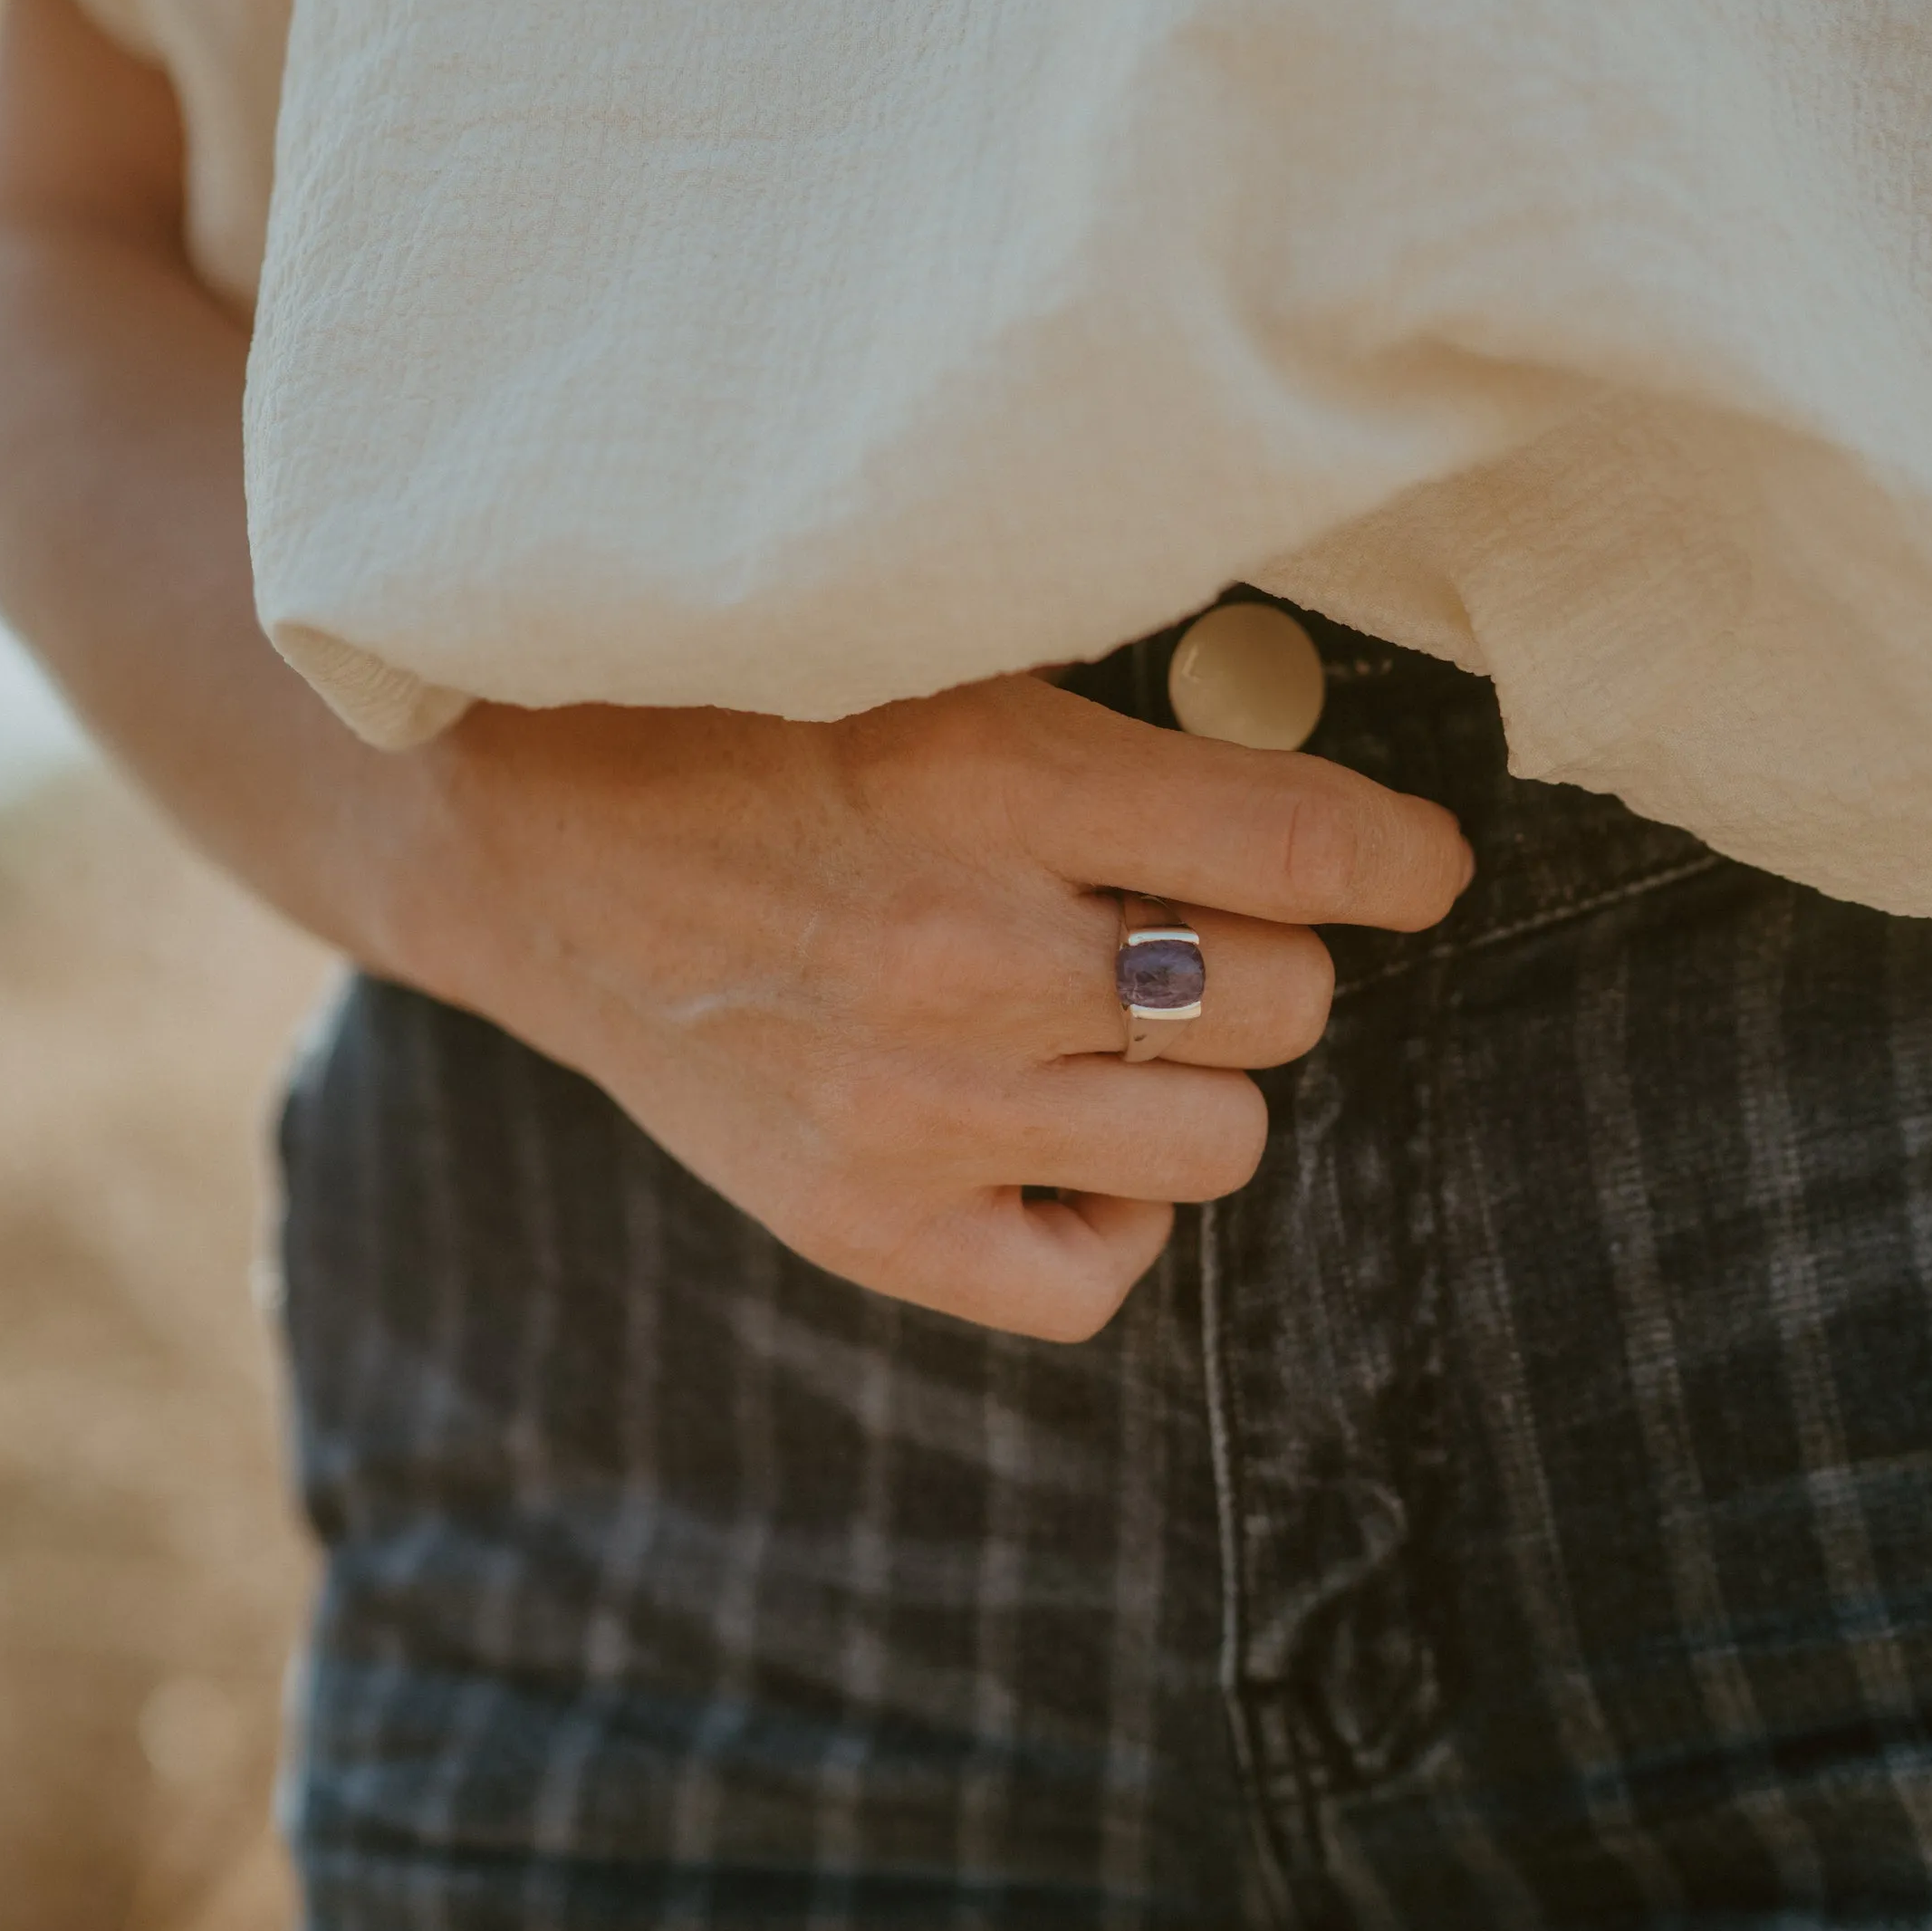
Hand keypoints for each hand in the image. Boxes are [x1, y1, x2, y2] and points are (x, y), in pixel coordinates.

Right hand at [394, 672, 1469, 1339]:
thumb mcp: (925, 653)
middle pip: (1283, 999)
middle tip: (1186, 917)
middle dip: (1268, 952)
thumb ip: (1109, 719)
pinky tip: (1064, 1134)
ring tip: (1115, 1020)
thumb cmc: (738, 719)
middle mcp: (962, 952)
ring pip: (1222, 1138)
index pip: (1306, 851)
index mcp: (988, 775)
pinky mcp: (858, 1222)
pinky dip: (1111, 1213)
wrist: (516, 839)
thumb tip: (1314, 777)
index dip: (1403, 860)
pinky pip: (1094, 1277)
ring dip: (1201, 1073)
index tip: (1415, 863)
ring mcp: (910, 1108)